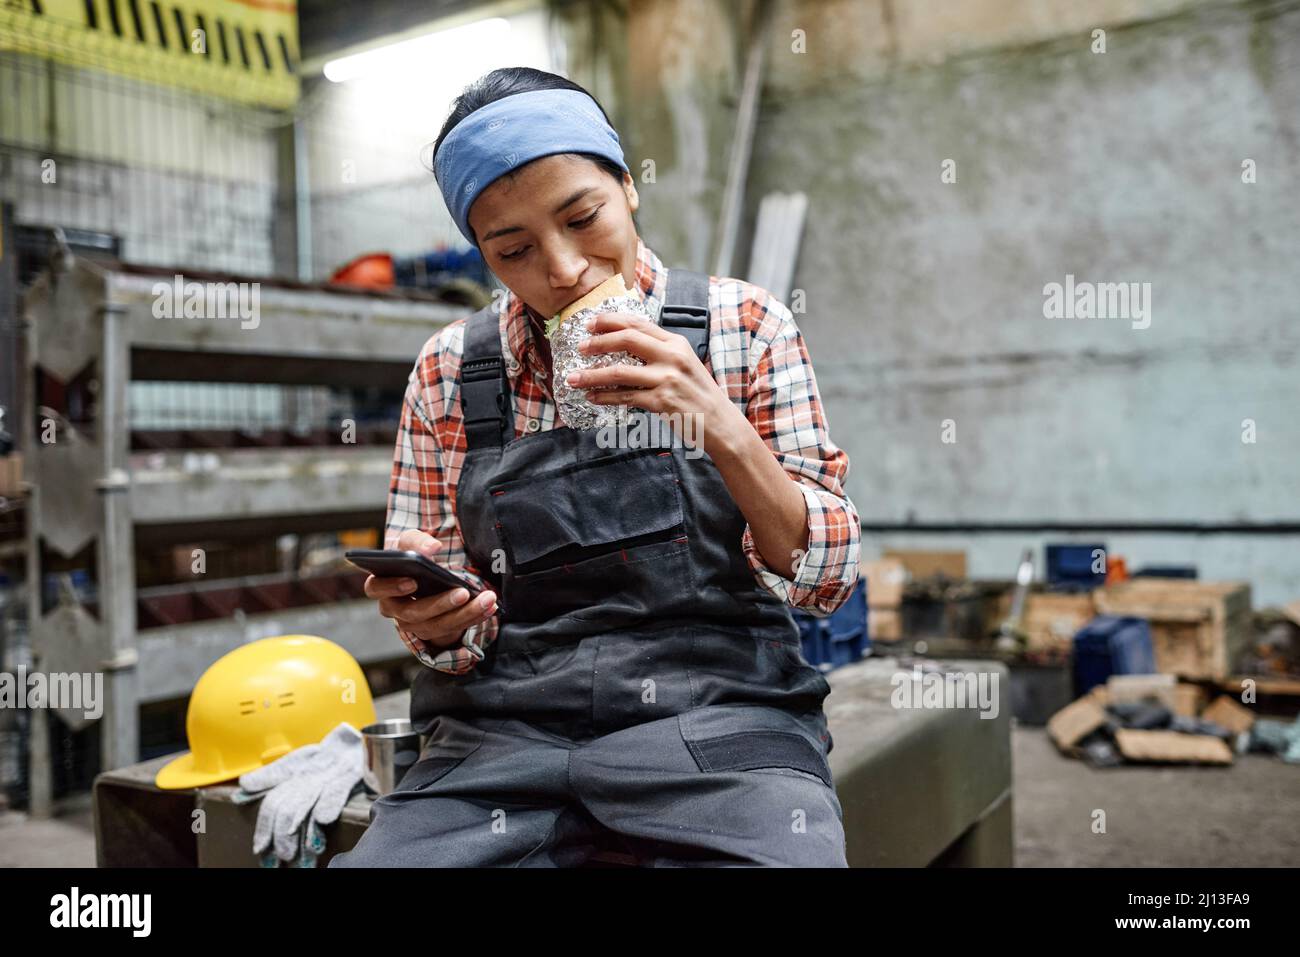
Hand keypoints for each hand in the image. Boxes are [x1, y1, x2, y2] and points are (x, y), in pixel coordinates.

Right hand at [363, 529, 497, 660]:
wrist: (424, 573)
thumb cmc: (412, 555)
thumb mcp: (411, 542)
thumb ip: (418, 541)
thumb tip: (432, 549)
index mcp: (381, 584)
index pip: (377, 588)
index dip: (392, 586)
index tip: (412, 581)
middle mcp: (394, 609)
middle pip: (413, 613)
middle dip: (440, 604)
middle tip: (462, 592)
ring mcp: (413, 624)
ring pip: (437, 626)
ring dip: (464, 614)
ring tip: (487, 599)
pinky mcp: (433, 630)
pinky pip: (453, 629)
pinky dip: (473, 617)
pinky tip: (490, 606)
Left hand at [568, 312, 732, 437]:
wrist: (721, 422)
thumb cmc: (699, 394)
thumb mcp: (684, 364)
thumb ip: (659, 352)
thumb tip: (626, 344)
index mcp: (675, 343)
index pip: (638, 323)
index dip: (610, 321)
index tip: (590, 324)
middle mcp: (672, 356)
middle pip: (626, 339)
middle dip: (597, 342)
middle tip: (579, 347)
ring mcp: (667, 379)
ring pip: (619, 371)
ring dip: (591, 375)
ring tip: (573, 378)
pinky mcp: (662, 401)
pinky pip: (625, 397)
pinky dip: (605, 397)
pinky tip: (592, 397)